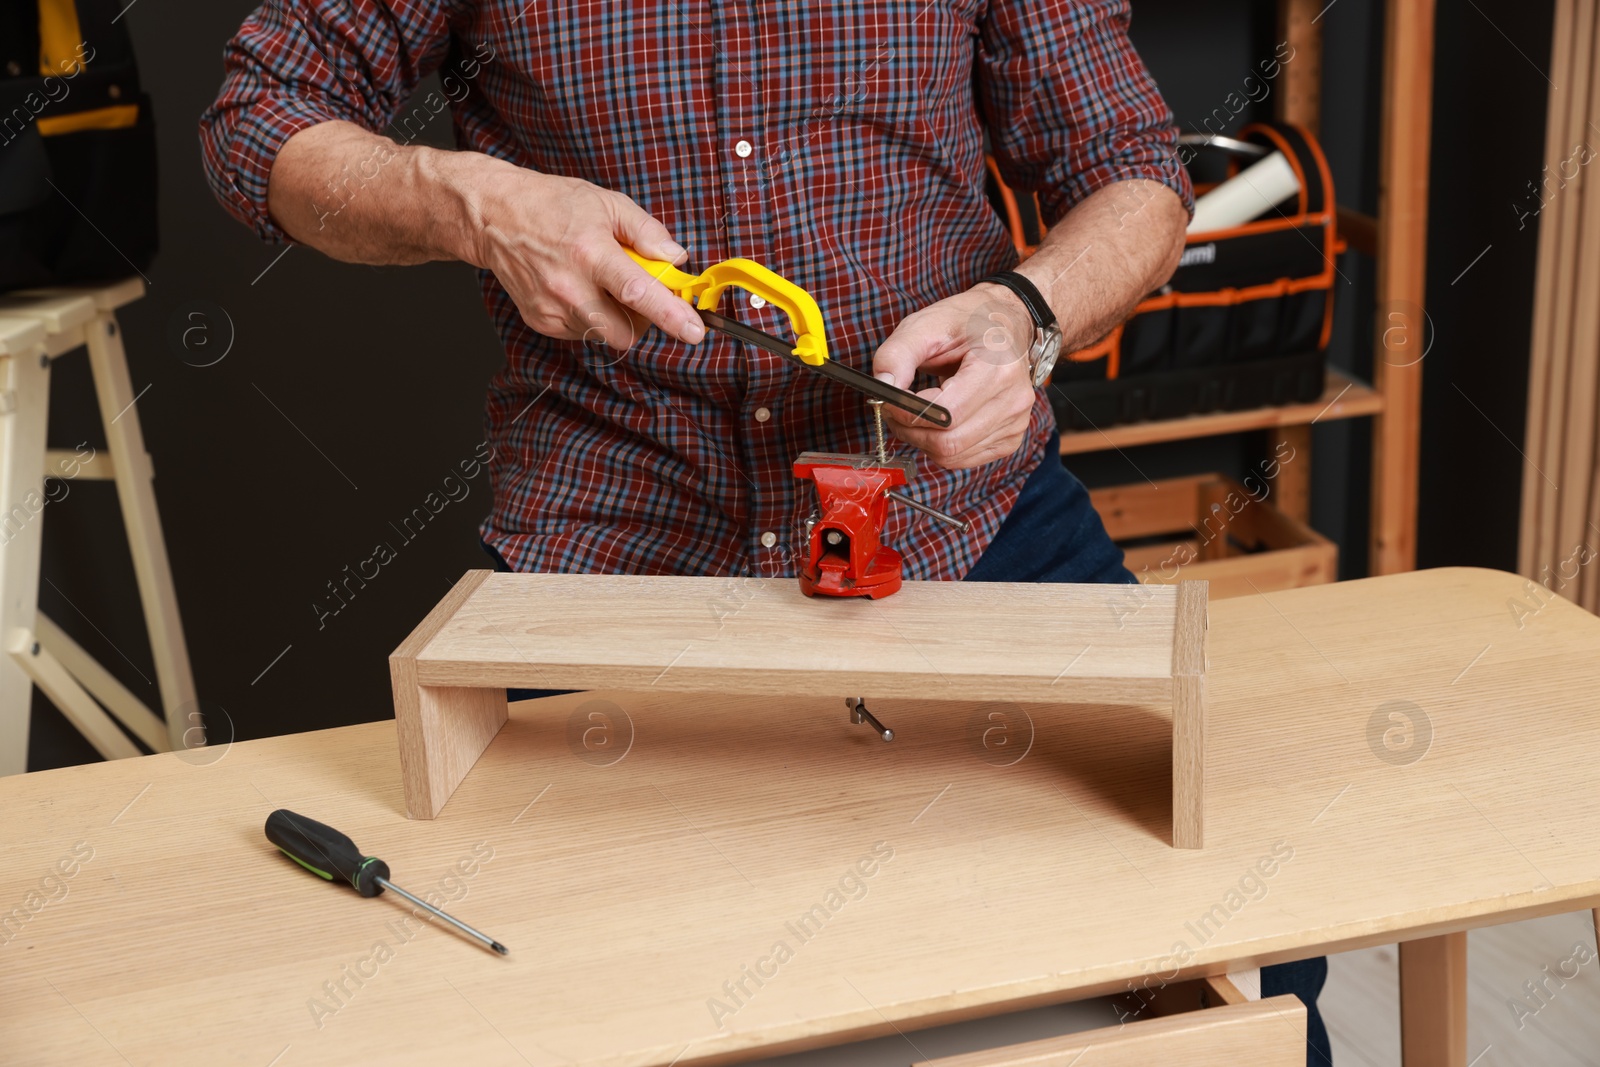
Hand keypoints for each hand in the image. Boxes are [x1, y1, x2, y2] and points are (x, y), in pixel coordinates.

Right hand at [451, 157, 705, 350]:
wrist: (493, 217)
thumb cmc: (551, 205)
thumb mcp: (606, 202)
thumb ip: (646, 231)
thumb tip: (676, 257)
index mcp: (591, 253)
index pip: (638, 293)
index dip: (670, 315)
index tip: (694, 330)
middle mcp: (570, 286)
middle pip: (625, 332)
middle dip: (644, 321)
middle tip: (639, 293)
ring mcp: (552, 308)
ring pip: (604, 335)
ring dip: (616, 318)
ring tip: (601, 284)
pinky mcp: (540, 321)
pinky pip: (582, 332)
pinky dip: (591, 317)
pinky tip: (579, 289)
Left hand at [871, 283, 1039, 468]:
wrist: (1005, 323)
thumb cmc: (966, 322)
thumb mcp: (925, 325)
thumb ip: (897, 355)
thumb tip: (882, 389)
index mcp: (998, 367)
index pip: (946, 412)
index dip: (907, 412)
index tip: (888, 400)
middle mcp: (1014, 398)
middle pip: (948, 441)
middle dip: (910, 430)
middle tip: (895, 409)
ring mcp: (1016, 422)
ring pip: (952, 455)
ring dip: (922, 440)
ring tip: (916, 412)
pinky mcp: (1011, 439)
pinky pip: (963, 459)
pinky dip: (941, 446)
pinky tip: (940, 421)